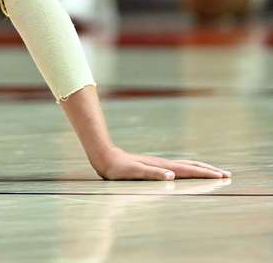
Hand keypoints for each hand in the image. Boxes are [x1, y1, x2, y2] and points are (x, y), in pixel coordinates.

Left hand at [90, 146, 229, 180]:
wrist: (105, 157)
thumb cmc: (118, 168)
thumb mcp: (133, 172)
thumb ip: (152, 174)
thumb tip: (172, 175)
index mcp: (163, 166)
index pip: (189, 170)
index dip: (205, 174)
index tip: (221, 176)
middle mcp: (164, 163)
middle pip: (192, 166)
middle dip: (209, 170)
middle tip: (227, 174)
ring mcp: (160, 163)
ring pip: (186, 164)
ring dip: (201, 168)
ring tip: (214, 172)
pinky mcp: (156, 165)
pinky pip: (178, 166)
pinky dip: (190, 168)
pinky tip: (189, 171)